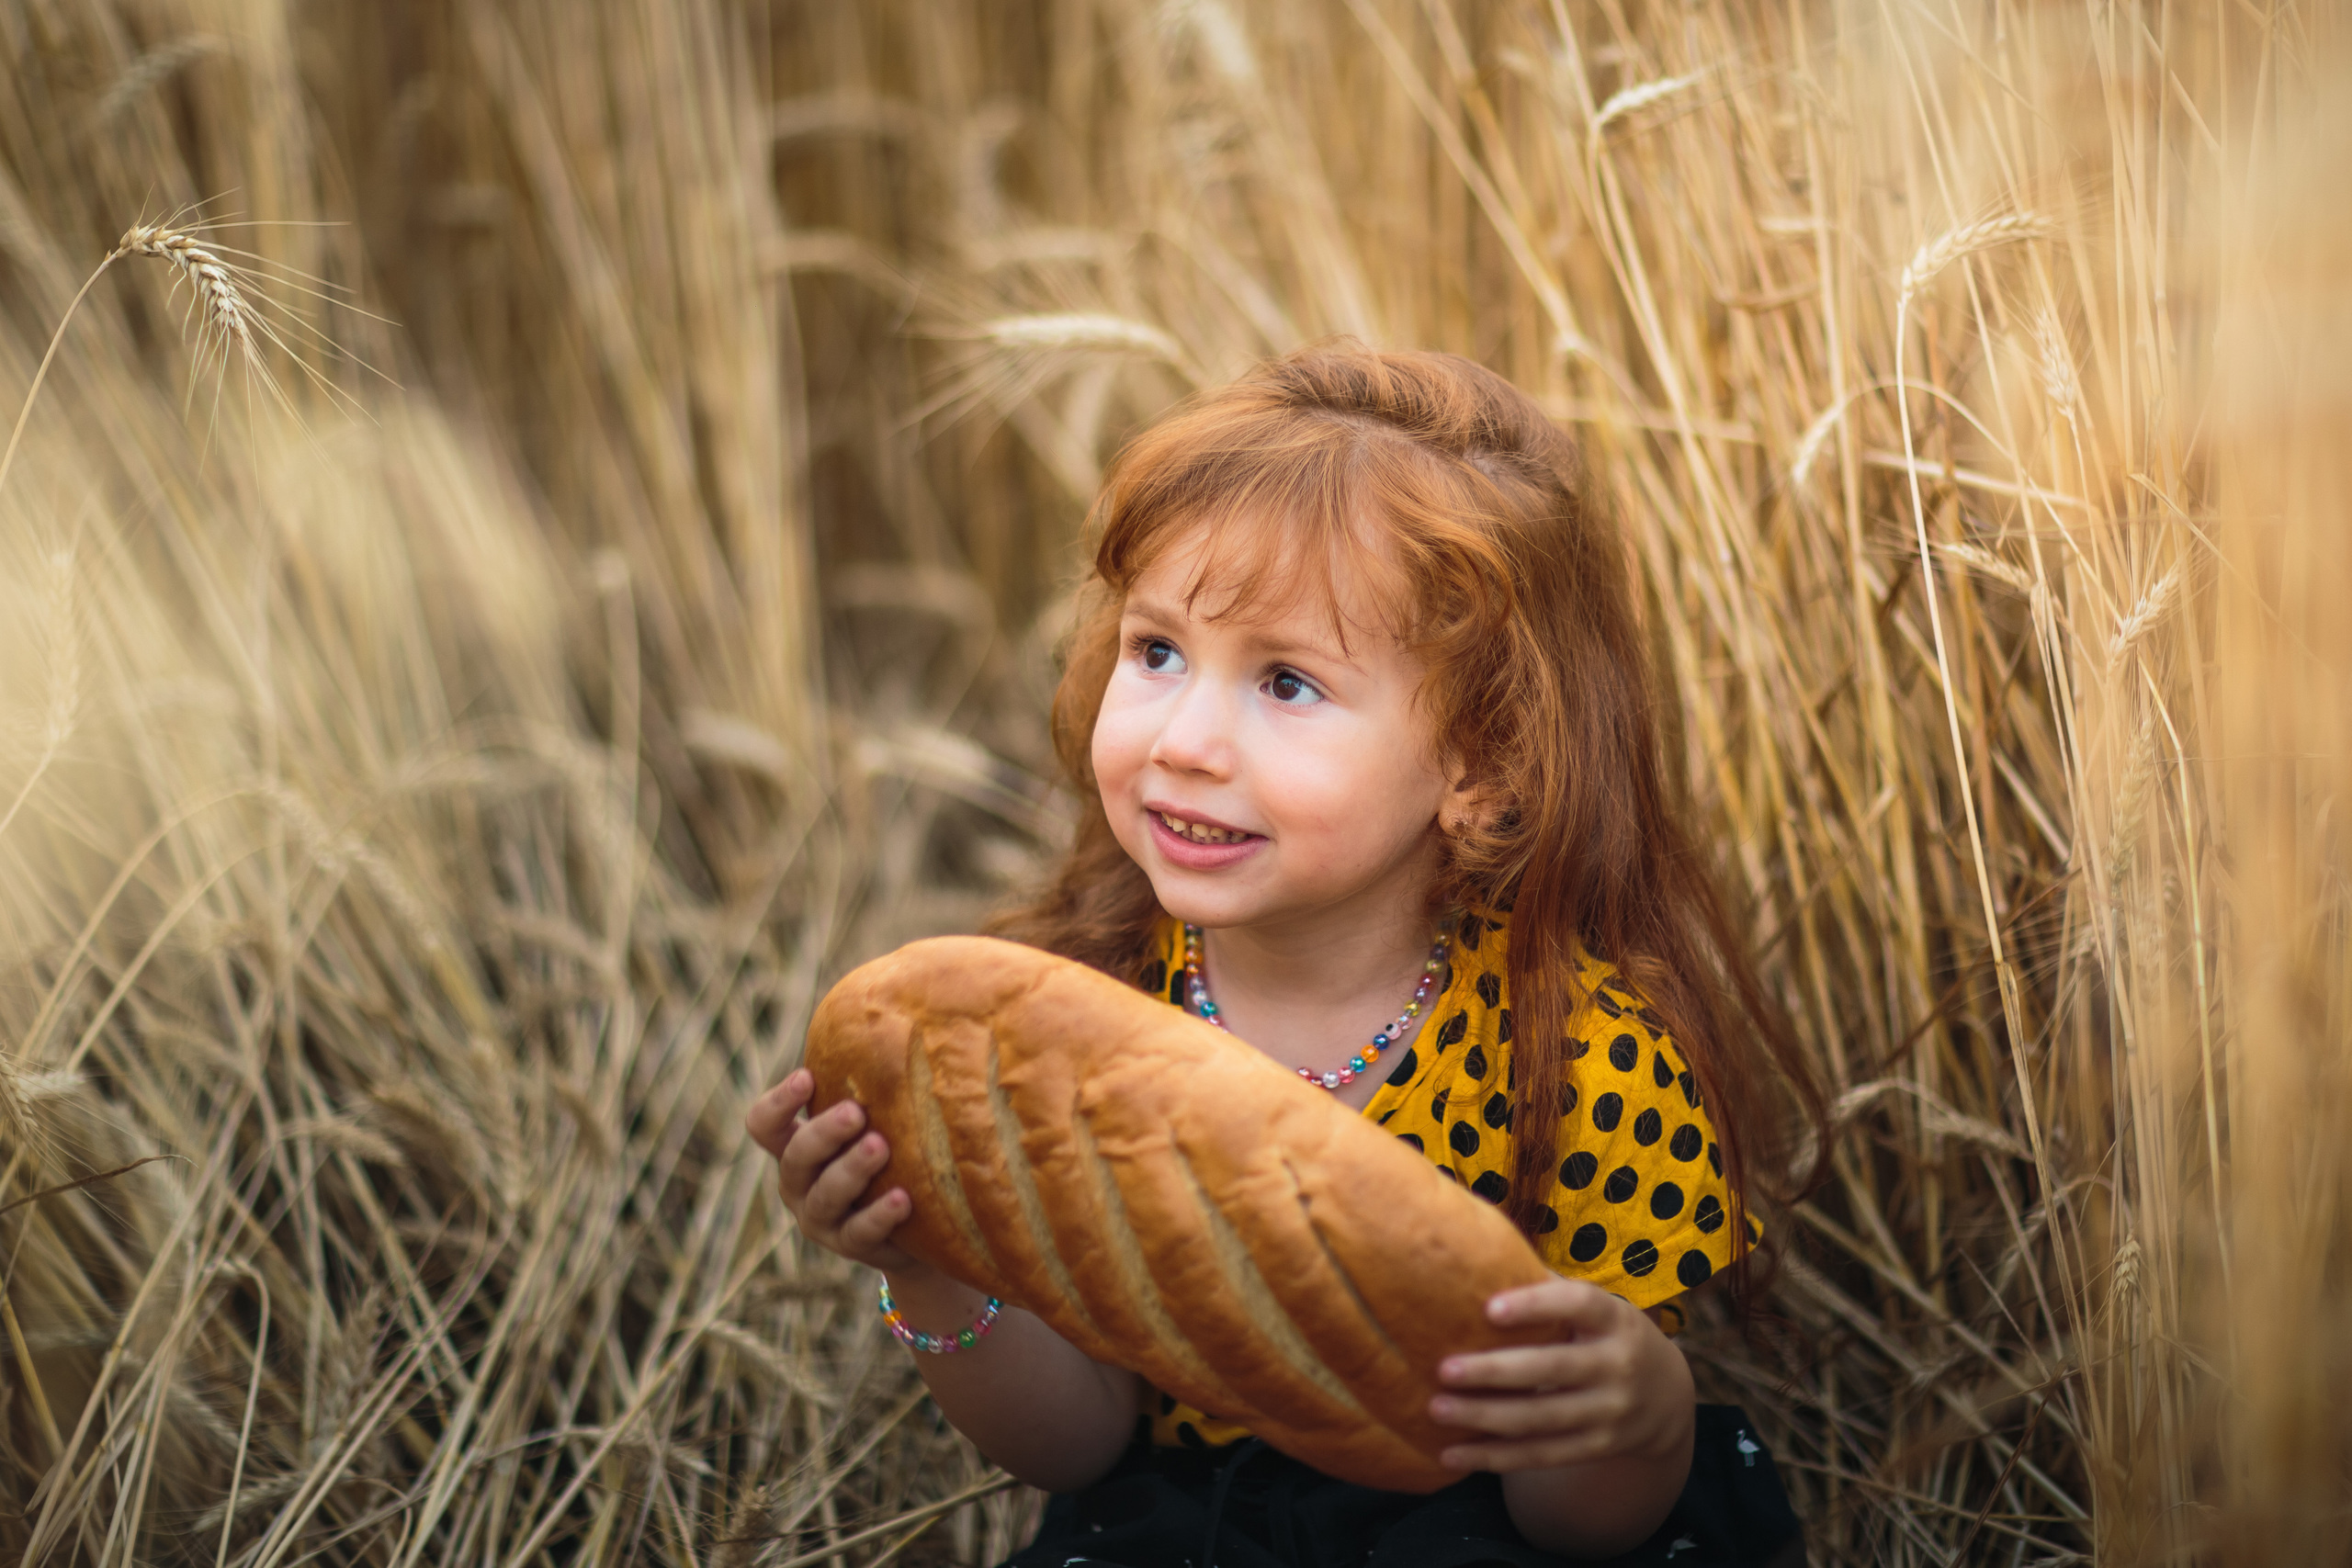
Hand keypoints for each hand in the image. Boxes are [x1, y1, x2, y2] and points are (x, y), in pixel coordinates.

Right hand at [746, 1068, 925, 1274]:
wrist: (916, 1226)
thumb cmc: (893, 1153)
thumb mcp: (878, 1118)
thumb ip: (874, 1081)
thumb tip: (908, 1006)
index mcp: (795, 1147)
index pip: (765, 1125)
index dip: (779, 1103)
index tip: (808, 1077)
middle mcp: (799, 1183)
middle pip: (795, 1157)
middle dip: (822, 1132)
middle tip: (855, 1111)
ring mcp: (821, 1219)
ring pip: (825, 1195)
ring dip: (851, 1169)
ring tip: (881, 1145)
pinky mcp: (852, 1247)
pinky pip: (860, 1232)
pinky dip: (879, 1214)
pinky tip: (903, 1197)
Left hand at [1428, 1279, 1694, 1472]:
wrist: (1667, 1396)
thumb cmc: (1606, 1334)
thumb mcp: (1598, 1308)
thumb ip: (1549, 1289)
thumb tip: (1476, 1255)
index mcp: (1614, 1319)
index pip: (1579, 1304)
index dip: (1536, 1305)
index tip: (1489, 1308)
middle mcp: (1618, 1365)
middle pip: (1552, 1368)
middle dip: (1495, 1370)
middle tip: (1443, 1369)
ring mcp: (1610, 1412)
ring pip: (1541, 1418)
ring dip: (1485, 1417)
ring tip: (1437, 1409)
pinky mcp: (1598, 1447)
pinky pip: (1542, 1455)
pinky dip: (1496, 1458)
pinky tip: (1453, 1455)